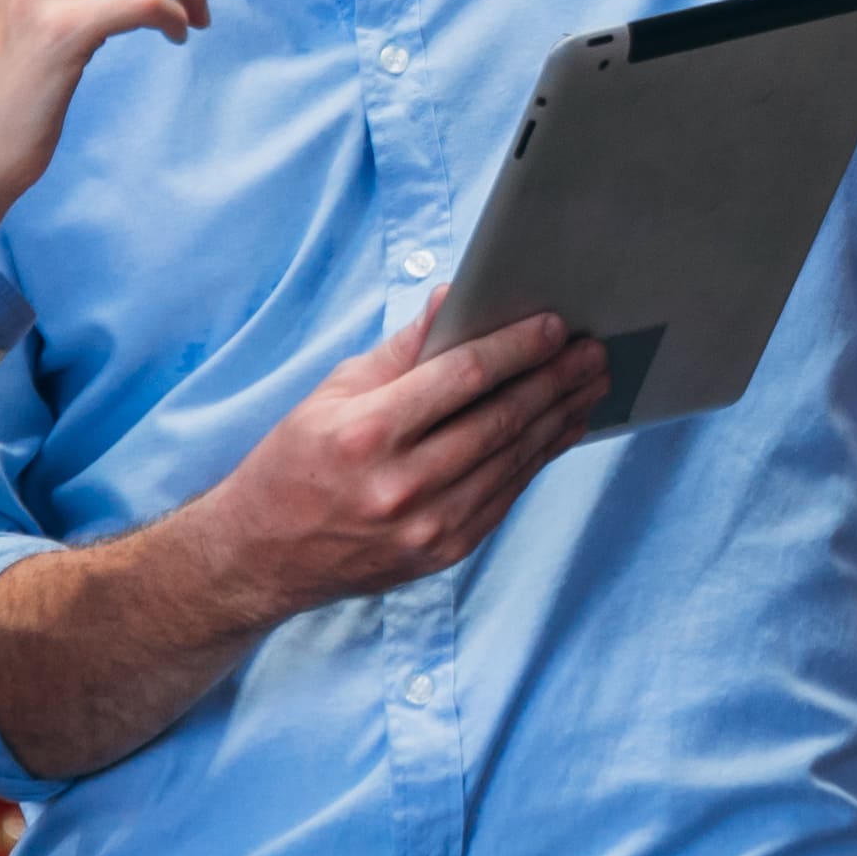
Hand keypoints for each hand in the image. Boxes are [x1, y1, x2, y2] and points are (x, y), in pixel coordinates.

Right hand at [187, 305, 603, 614]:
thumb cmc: (295, 462)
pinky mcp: (442, 554)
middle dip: (555, 380)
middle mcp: (401, 485)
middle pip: (500, 420)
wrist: (262, 557)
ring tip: (591, 384)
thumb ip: (402, 351)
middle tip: (594, 351)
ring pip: (512, 461)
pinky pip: (504, 496)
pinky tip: (561, 430)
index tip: (556, 323)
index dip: (517, 347)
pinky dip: (538, 460)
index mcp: (367, 434)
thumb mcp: (333, 393)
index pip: (463, 378)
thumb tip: (454, 298)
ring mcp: (426, 528)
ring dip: (560, 418)